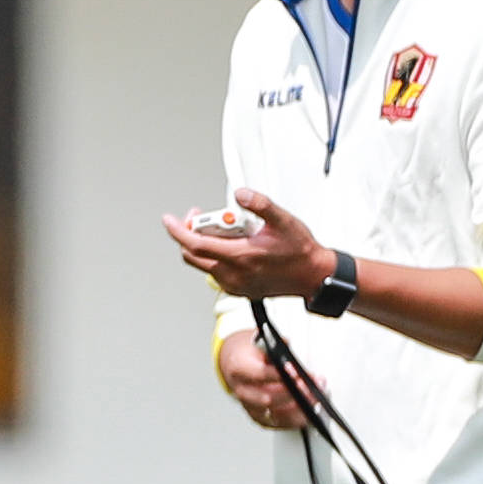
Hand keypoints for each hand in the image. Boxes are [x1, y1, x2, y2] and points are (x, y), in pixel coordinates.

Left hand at [167, 189, 335, 301]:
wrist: (313, 276)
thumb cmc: (299, 250)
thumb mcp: (283, 220)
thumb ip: (260, 204)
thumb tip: (239, 194)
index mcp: (240, 257)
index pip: (194, 244)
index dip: (177, 231)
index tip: (168, 219)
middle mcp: (233, 274)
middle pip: (192, 255)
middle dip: (189, 234)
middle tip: (200, 218)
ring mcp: (234, 284)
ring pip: (203, 263)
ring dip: (203, 245)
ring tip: (223, 229)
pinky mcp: (239, 290)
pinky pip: (215, 272)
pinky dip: (214, 256)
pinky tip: (232, 244)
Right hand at [214, 332, 315, 431]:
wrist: (236, 364)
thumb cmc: (249, 353)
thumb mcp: (260, 339)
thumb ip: (276, 344)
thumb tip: (289, 346)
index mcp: (238, 368)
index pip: (259, 374)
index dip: (279, 375)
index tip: (296, 372)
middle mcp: (242, 390)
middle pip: (268, 398)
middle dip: (293, 392)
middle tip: (310, 385)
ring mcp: (250, 406)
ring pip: (276, 414)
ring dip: (299, 407)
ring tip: (315, 397)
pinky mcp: (259, 418)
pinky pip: (280, 423)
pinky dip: (297, 418)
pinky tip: (309, 410)